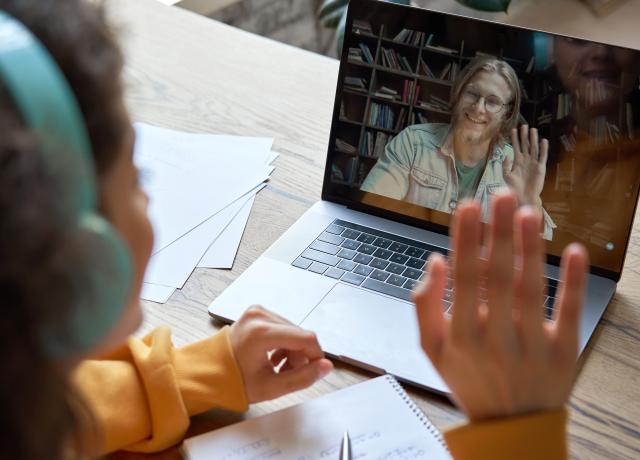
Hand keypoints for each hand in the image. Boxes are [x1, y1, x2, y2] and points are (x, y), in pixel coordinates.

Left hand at [229, 305, 332, 403]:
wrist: (208, 372)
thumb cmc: (234, 381)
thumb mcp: (272, 387)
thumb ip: (303, 378)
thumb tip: (326, 367)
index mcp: (261, 333)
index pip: (306, 338)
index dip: (316, 355)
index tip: (315, 370)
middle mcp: (259, 316)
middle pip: (299, 334)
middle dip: (301, 355)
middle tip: (288, 373)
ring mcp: (257, 311)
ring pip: (292, 330)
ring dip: (293, 350)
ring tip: (279, 367)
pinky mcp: (256, 312)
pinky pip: (282, 326)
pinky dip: (284, 342)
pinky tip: (274, 357)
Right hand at [414, 191, 587, 420]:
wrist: (510, 426)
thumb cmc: (468, 378)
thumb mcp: (432, 349)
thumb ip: (424, 306)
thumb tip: (435, 260)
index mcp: (460, 336)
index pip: (463, 279)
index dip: (466, 240)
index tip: (468, 206)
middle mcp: (495, 339)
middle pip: (498, 278)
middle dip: (499, 234)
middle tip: (501, 195)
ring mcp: (532, 346)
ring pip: (531, 289)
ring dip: (530, 249)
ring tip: (527, 213)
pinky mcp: (564, 351)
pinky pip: (570, 312)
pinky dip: (574, 281)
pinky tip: (575, 250)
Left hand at [503, 125, 547, 206]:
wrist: (523, 197)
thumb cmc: (514, 188)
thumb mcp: (507, 175)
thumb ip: (506, 165)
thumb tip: (506, 155)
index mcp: (517, 161)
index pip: (516, 147)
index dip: (514, 138)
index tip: (513, 130)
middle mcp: (526, 160)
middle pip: (525, 145)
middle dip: (524, 136)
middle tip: (524, 125)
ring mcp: (533, 163)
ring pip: (534, 148)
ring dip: (533, 139)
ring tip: (533, 130)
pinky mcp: (540, 168)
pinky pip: (542, 156)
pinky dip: (543, 149)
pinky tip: (543, 141)